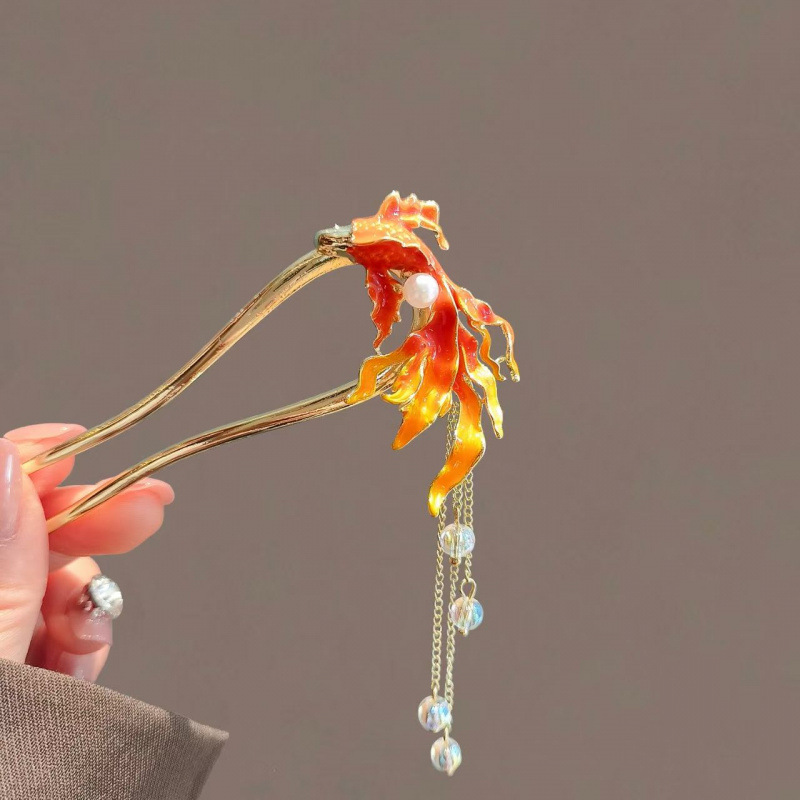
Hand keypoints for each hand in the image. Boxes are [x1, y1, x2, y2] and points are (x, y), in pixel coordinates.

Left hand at [0, 423, 173, 681]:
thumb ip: (3, 578)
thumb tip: (6, 467)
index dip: (30, 460)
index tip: (77, 441)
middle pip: (34, 533)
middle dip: (90, 526)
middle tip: (149, 510)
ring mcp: (10, 627)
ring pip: (60, 582)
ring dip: (86, 607)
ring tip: (76, 652)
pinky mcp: (29, 667)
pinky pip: (73, 629)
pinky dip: (84, 646)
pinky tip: (70, 673)